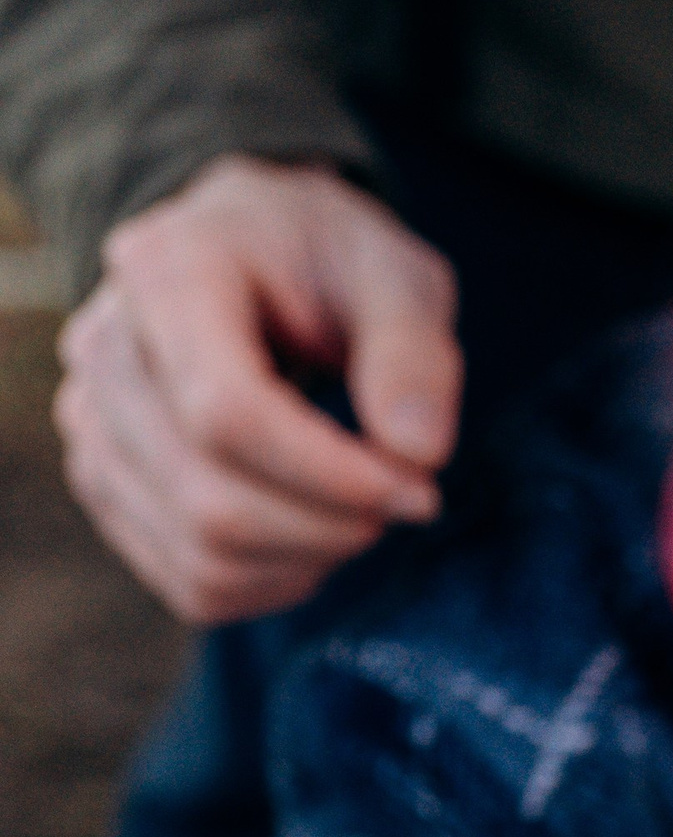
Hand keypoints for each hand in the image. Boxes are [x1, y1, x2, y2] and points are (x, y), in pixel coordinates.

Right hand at [56, 157, 460, 623]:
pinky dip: (272, 584)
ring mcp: (92, 422)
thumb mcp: (393, 272)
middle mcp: (105, 350)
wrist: (252, 252)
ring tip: (360, 511)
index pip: (225, 414)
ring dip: (307, 560)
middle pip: (208, 497)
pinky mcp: (106, 482)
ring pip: (199, 553)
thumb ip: (414, 351)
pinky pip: (190, 583)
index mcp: (166, 273)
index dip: (328, 476)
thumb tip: (418, 453)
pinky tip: (313, 536)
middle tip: (404, 499)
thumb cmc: (328, 260)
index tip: (417, 488)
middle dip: (329, 525)